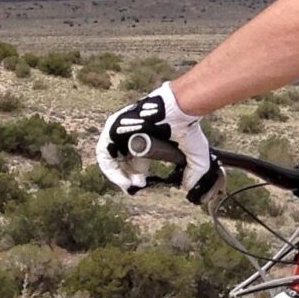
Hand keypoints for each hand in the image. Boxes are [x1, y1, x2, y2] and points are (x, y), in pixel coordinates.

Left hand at [95, 83, 217, 200]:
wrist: (178, 110)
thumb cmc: (186, 127)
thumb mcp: (194, 154)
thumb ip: (193, 171)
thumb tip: (188, 187)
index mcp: (145, 139)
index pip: (134, 161)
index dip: (137, 176)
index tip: (146, 185)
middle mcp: (130, 135)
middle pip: (121, 162)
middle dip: (129, 177)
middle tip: (138, 186)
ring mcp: (120, 131)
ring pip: (111, 159)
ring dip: (119, 176)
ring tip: (131, 185)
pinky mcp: (111, 129)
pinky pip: (104, 153)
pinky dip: (111, 169)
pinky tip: (123, 180)